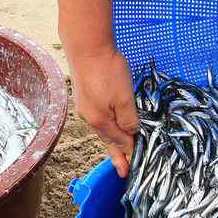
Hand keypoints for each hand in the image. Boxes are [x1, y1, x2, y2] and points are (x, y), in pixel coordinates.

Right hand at [67, 45, 138, 176]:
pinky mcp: (83, 96)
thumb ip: (128, 119)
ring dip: (111, 140)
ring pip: (102, 128)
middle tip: (122, 171)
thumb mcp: (124, 98)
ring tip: (118, 151)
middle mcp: (89, 118)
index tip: (134, 167)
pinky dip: (106, 125)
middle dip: (117, 155)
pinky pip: (98, 117)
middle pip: (107, 139)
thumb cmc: (107, 70)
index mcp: (100, 121)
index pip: (119, 142)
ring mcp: (84, 107)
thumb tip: (131, 134)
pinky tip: (109, 124)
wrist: (86, 46)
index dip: (130, 153)